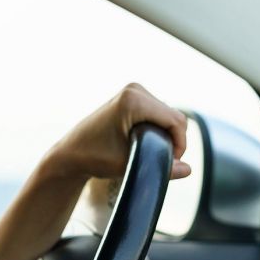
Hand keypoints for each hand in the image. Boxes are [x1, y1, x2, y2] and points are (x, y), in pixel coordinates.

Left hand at [44, 83, 190, 180]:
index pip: (176, 120)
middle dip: (174, 140)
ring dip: (167, 135)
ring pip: (168, 114)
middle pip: (174, 116)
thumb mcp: (131, 165)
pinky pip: (159, 112)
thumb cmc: (95, 158)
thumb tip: (188, 169)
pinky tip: (148, 143)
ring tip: (153, 153)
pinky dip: (159, 128)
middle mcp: (135, 90)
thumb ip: (162, 168)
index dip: (180, 144)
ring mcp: (134, 91)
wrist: (71, 153)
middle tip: (163, 161)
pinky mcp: (132, 96)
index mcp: (134, 101)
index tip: (171, 162)